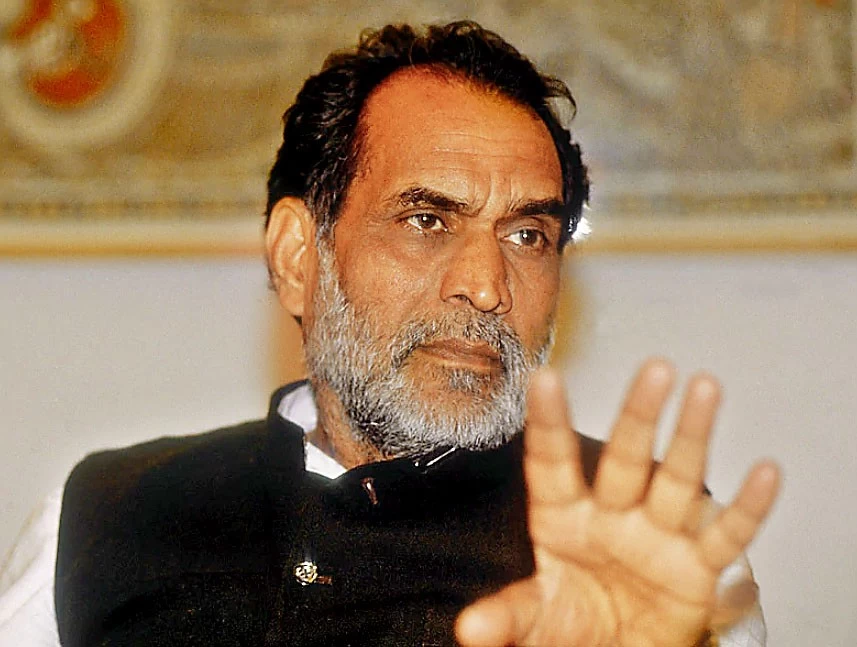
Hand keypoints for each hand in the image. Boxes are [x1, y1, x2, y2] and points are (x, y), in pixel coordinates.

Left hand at [456, 359, 779, 646]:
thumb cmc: (572, 624)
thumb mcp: (534, 618)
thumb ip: (509, 616)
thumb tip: (470, 630)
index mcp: (562, 519)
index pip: (552, 463)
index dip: (549, 422)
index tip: (543, 378)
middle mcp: (612, 517)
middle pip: (626, 460)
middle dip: (638, 415)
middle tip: (654, 369)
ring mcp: (657, 538)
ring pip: (678, 480)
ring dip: (692, 437)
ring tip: (705, 387)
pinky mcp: (696, 569)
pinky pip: (725, 538)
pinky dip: (746, 509)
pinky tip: (763, 473)